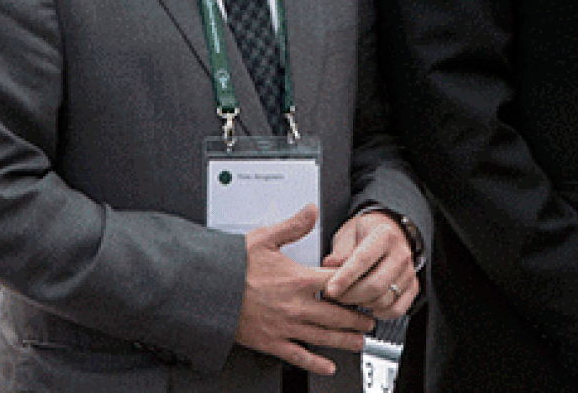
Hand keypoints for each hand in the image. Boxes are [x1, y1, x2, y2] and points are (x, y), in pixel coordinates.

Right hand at [235, 204, 374, 374]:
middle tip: (369, 322)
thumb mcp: (264, 238)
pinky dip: (315, 363)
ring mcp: (285, 326)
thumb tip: (311, 211)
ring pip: (324, 337)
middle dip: (357, 320)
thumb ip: (293, 226)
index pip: (337, 284)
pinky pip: (298, 356)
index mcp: (297, 279)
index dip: (354, 287)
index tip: (364, 289)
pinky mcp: (272, 342)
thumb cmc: (232, 265)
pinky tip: (327, 367)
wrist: (208, 289)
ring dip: (345, 341)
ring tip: (359, 342)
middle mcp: (296, 306)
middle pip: (337, 315)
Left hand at [321, 211, 417, 316]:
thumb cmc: (365, 233)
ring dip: (362, 304)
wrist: (389, 230)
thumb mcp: (348, 233)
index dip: (345, 277)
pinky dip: (380, 313)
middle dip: (350, 295)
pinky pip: (397, 310)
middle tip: (334, 296)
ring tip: (348, 298)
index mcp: (384, 235)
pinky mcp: (413, 287)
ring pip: (384, 300)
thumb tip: (330, 266)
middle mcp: (401, 254)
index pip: (363, 260)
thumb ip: (340, 250)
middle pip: (375, 285)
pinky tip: (367, 305)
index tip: (330, 290)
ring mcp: (409, 272)